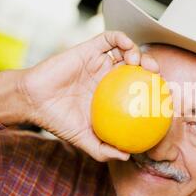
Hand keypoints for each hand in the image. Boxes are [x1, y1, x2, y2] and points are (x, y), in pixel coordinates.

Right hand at [19, 31, 158, 161]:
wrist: (33, 101)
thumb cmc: (58, 120)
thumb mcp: (84, 140)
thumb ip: (104, 149)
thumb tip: (127, 157)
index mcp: (110, 95)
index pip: (137, 89)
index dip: (151, 89)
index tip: (161, 95)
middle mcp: (107, 77)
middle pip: (136, 68)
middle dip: (151, 68)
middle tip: (156, 76)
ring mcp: (99, 62)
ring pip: (127, 51)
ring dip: (139, 53)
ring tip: (142, 64)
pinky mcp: (89, 49)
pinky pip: (110, 38)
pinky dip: (123, 39)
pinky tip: (128, 50)